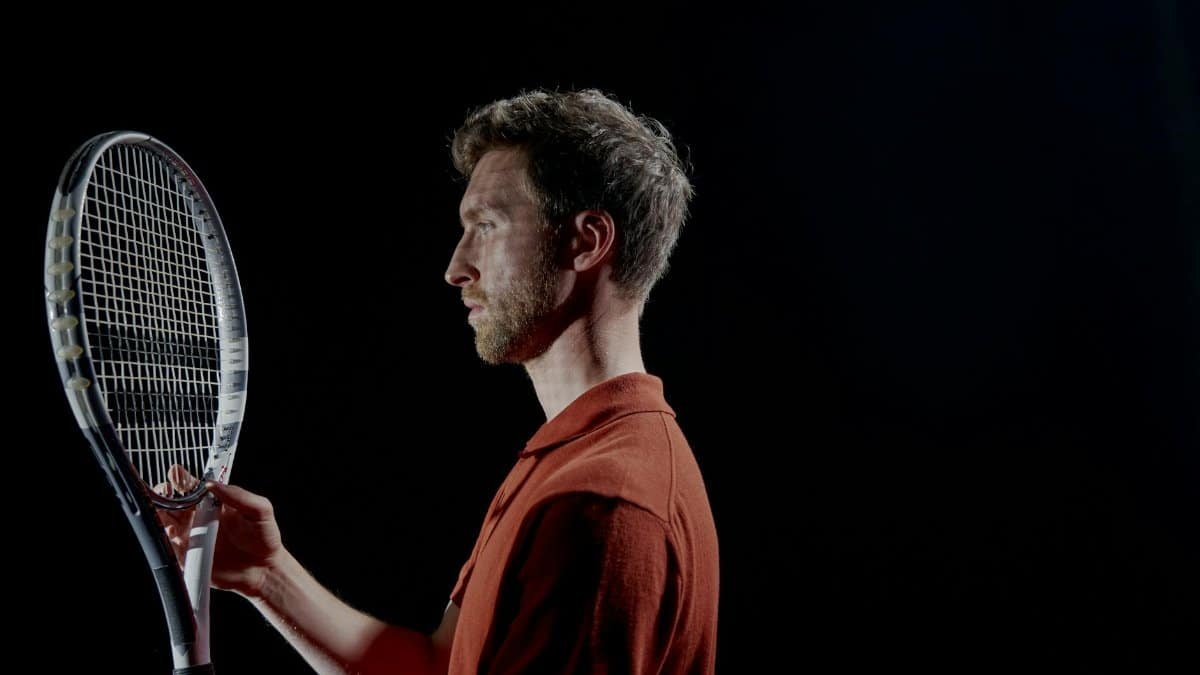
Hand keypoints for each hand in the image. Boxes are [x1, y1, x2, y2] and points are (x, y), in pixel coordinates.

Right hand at [155, 465, 284, 598]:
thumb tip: (214, 485)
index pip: (192, 486)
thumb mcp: (260, 511)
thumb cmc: (264, 538)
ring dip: (159, 513)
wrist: (263, 570)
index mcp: (214, 503)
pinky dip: (163, 537)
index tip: (176, 473)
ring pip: (165, 520)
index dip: (181, 478)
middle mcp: (199, 517)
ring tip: (163, 510)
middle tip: (165, 491)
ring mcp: (191, 536)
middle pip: (172, 501)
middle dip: (163, 493)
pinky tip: (169, 532)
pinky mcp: (187, 555)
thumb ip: (240, 496)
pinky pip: (168, 546)